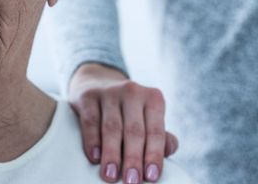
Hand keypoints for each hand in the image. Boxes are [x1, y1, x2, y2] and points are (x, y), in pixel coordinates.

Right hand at [69, 63, 177, 183]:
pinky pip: (90, 121)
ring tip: (110, 176)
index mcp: (153, 98)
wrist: (98, 83)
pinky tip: (94, 157)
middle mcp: (132, 91)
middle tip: (132, 181)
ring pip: (111, 127)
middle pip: (133, 130)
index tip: (151, 177)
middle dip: (133, 158)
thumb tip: (169, 150)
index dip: (154, 155)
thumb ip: (160, 135)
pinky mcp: (88, 96)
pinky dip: (92, 140)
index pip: (155, 131)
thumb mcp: (147, 117)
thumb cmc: (128, 110)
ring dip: (111, 154)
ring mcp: (108, 92)